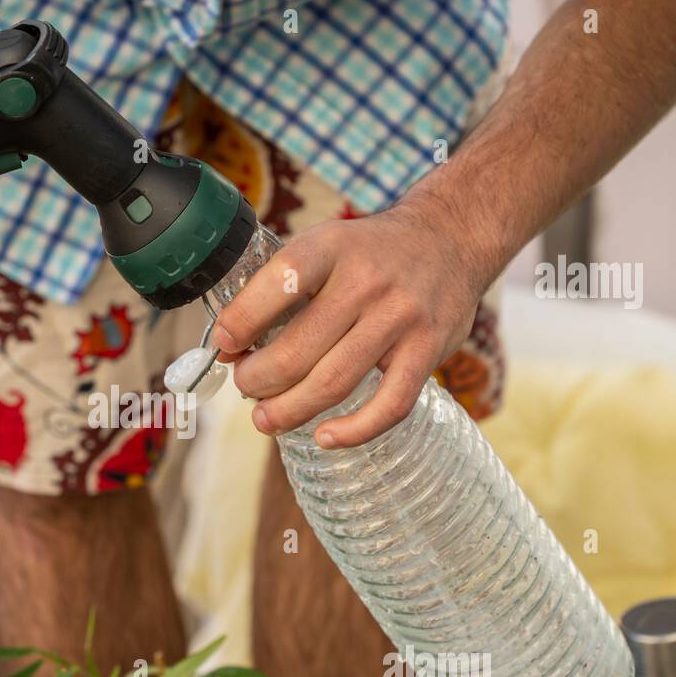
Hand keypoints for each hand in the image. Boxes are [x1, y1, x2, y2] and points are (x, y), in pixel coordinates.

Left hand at [212, 205, 489, 448]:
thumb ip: (282, 289)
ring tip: (266, 419)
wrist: (451, 238)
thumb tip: (229, 346)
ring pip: (333, 383)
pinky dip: (354, 431)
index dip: (242, 320)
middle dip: (257, 379)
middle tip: (246, 386)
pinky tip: (325, 438)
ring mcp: (400, 318)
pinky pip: (390, 405)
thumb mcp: (326, 245)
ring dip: (289, 410)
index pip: (279, 284)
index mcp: (332, 247)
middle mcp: (367, 281)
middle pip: (297, 350)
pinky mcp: (428, 350)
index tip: (224, 344)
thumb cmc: (371, 253)